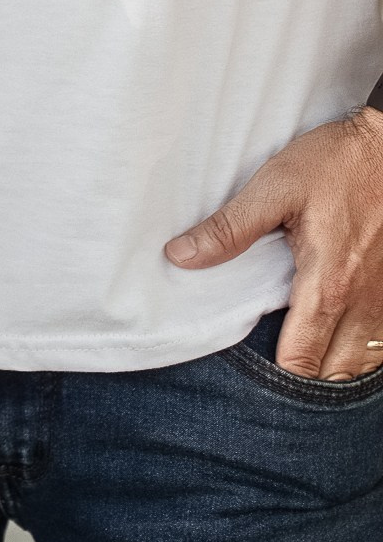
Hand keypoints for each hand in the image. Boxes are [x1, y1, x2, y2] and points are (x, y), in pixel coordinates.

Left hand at [166, 107, 382, 379]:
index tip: (247, 369)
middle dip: (304, 377)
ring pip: (364, 362)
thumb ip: (228, 228)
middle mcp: (364, 303)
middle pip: (335, 374)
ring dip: (334, 366)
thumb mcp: (273, 188)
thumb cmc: (335, 164)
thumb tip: (179, 256)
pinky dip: (359, 348)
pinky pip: (381, 341)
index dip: (274, 374)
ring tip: (301, 351)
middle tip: (269, 360)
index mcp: (328, 285)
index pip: (302, 360)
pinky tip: (335, 334)